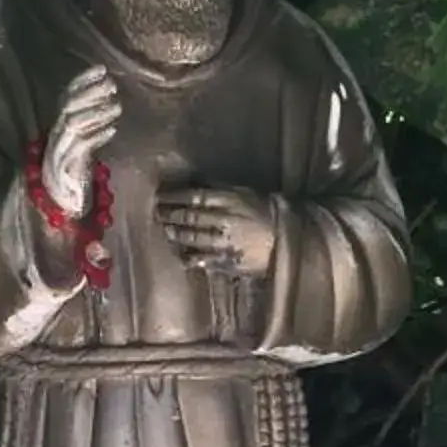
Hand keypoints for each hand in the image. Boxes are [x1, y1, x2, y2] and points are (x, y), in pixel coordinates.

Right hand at [40, 66, 119, 215]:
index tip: (102, 69)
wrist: (62, 203)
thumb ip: (89, 121)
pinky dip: (97, 136)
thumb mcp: (82, 140)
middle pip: (69, 106)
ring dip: (97, 113)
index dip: (82, 80)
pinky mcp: (67, 167)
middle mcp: (56, 134)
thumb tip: (107, 97)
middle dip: (90, 93)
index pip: (67, 95)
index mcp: (59, 125)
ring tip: (117, 107)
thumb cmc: (75, 169)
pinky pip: (81, 148)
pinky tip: (112, 130)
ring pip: (74, 124)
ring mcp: (60, 150)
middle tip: (112, 85)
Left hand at [156, 184, 277, 282]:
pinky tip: (182, 256)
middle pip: (189, 218)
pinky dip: (189, 258)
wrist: (288, 242)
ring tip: (166, 231)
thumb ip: (220, 190)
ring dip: (175, 235)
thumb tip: (195, 183)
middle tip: (158, 213)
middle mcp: (224, 221)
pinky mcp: (227, 263)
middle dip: (170, 215)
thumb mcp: (245, 193)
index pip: (194, 197)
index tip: (160, 196)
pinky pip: (202, 261)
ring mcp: (224, 244)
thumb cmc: (267, 214)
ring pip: (191, 239)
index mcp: (229, 201)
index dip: (174, 196)